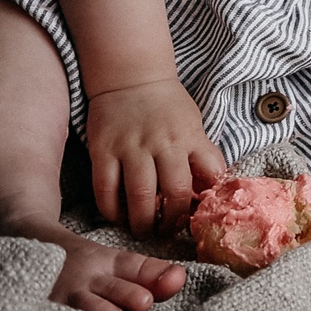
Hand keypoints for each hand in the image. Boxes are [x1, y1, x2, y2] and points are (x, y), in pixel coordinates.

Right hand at [84, 78, 224, 236]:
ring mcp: (131, 147)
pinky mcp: (103, 151)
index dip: (204, 202)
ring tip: (143, 230)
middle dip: (172, 220)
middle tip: (166, 232)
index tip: (197, 218)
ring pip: (138, 196)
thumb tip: (208, 190)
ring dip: (141, 221)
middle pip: (174, 192)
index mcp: (190, 137)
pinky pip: (105, 189)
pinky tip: (117, 217)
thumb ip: (200, 155)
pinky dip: (111, 210)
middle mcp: (162, 144)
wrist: (132, 78)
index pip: (208, 176)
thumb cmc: (168, 106)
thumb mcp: (194, 125)